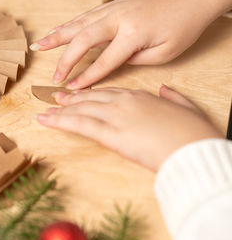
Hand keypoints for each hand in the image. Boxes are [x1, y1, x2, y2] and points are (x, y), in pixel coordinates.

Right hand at [30, 0, 231, 88]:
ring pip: (79, 23)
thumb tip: (113, 62)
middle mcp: (119, 19)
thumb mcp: (166, 51)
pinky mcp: (114, 4)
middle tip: (54, 75)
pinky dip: (69, 23)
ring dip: (57, 35)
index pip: (104, 61)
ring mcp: (114, 8)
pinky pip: (86, 15)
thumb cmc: (184, 23)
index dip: (87, 77)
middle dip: (65, 59)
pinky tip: (58, 28)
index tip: (72, 89)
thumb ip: (136, 60)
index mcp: (133, 34)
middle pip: (83, 39)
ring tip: (40, 46)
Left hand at [36, 86, 221, 170]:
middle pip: (90, 98)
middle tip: (56, 97)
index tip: (80, 93)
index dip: (91, 92)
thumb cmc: (193, 132)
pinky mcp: (110, 134)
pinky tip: (45, 119)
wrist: (193, 148)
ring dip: (61, 110)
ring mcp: (115, 116)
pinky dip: (59, 121)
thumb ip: (172, 97)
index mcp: (140, 96)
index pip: (108, 91)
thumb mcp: (186, 108)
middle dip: (71, 98)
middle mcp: (124, 102)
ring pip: (81, 110)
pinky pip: (79, 124)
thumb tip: (165, 90)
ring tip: (46, 110)